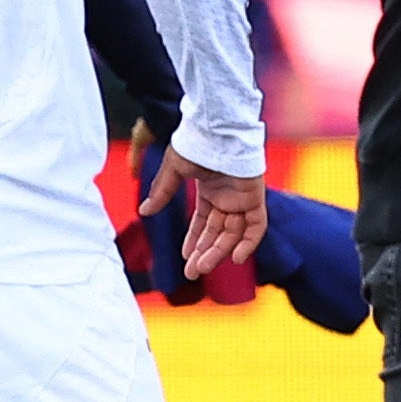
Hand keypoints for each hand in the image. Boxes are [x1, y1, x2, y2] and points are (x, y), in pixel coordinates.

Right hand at [141, 150, 268, 281]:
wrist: (216, 128)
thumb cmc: (196, 142)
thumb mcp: (174, 169)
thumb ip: (162, 191)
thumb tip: (144, 211)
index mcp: (210, 191)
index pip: (203, 224)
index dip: (194, 241)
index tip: (185, 259)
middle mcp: (227, 198)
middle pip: (217, 233)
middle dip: (204, 253)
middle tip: (191, 273)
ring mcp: (242, 198)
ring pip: (233, 233)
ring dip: (219, 252)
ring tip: (202, 267)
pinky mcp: (254, 197)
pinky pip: (256, 226)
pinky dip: (248, 243)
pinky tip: (235, 259)